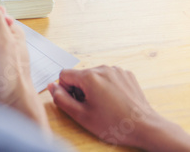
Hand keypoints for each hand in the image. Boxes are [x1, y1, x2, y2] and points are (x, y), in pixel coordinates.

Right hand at [48, 66, 184, 149]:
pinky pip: (108, 76)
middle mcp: (102, 68)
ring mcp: (116, 70)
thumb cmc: (114, 124)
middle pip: (80, 75)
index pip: (64, 75)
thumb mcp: (81, 115)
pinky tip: (114, 100)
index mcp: (89, 77)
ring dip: (94, 87)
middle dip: (80, 89)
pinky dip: (107, 86)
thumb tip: (52, 86)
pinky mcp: (126, 74)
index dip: (65, 89)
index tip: (76, 102)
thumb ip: (61, 99)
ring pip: (94, 75)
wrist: (145, 127)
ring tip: (104, 105)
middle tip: (91, 107)